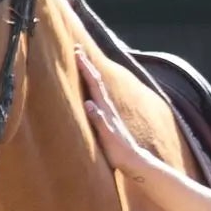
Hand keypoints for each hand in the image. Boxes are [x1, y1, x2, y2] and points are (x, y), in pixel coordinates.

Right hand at [77, 50, 151, 178]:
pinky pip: (98, 97)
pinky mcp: (108, 118)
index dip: (86, 68)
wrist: (133, 161)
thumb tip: (89, 103)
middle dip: (87, 65)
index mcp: (106, 109)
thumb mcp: (107, 137)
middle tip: (78, 49)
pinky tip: (90, 88)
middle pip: (97, 81)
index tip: (77, 53)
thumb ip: (98, 120)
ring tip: (83, 62)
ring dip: (90, 73)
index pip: (95, 84)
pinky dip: (92, 87)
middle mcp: (108, 107)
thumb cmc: (118, 151)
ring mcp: (109, 112)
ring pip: (98, 87)